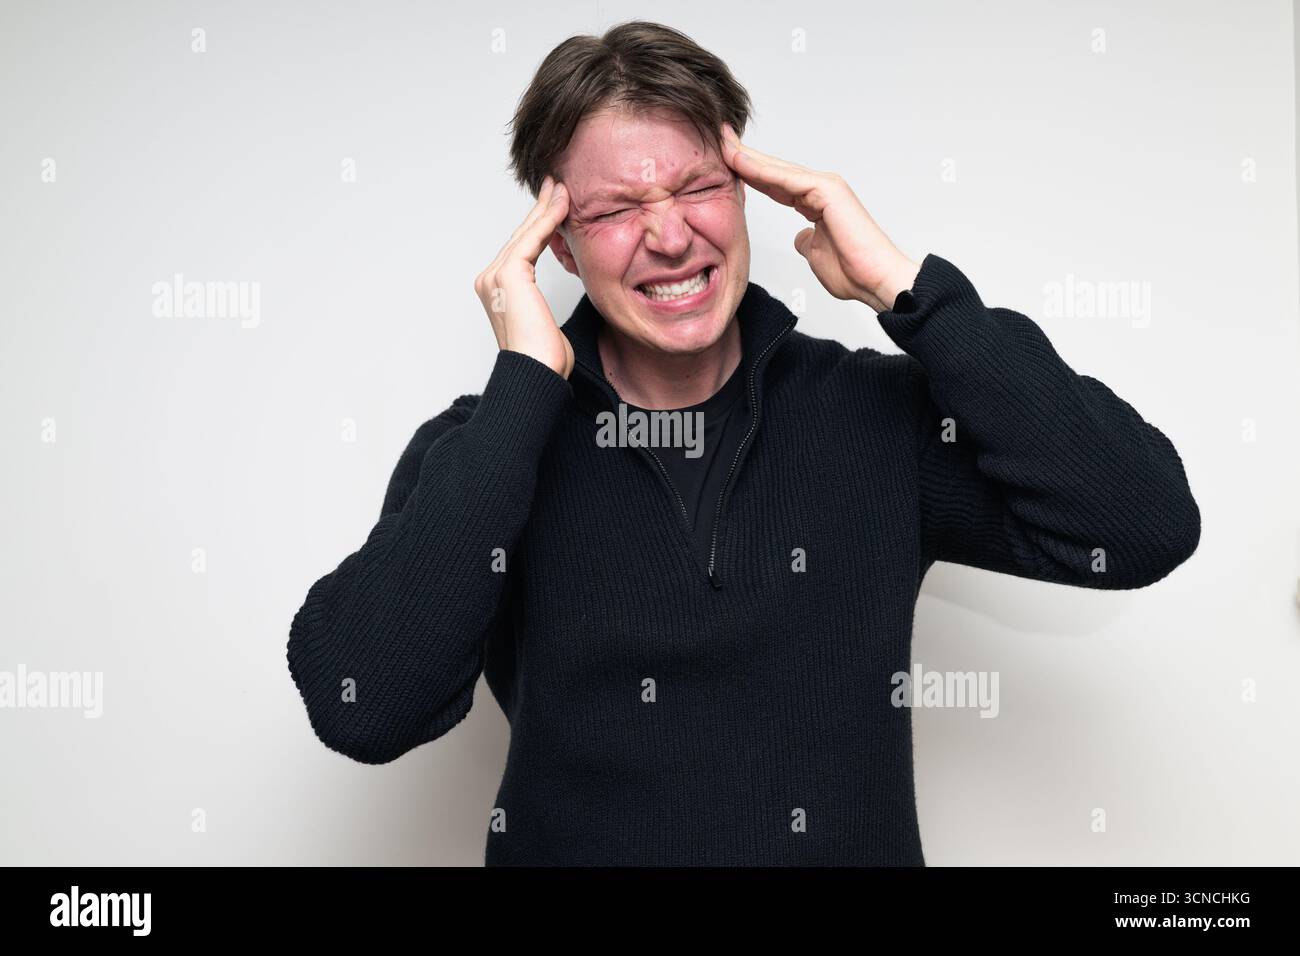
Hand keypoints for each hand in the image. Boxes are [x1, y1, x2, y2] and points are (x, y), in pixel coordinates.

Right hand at [474, 175, 575, 377]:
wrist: (536, 373)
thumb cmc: (544, 360)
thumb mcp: (543, 325)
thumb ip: (540, 307)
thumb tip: (547, 307)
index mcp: (496, 291)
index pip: (520, 250)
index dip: (537, 226)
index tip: (554, 206)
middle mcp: (490, 279)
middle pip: (520, 237)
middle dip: (539, 210)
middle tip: (556, 186)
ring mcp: (495, 276)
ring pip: (526, 234)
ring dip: (546, 208)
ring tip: (562, 188)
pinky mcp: (509, 274)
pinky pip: (532, 239)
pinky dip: (548, 220)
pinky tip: (563, 204)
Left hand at [719, 123, 920, 312]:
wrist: (876, 281)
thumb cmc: (853, 272)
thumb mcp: (816, 254)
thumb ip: (806, 241)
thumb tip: (799, 236)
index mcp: (816, 201)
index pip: (775, 183)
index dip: (750, 172)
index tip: (726, 163)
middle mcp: (820, 188)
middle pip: (773, 170)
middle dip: (745, 155)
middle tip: (719, 137)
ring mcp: (825, 186)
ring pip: (777, 170)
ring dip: (749, 157)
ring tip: (723, 143)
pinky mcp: (827, 191)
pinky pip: (787, 179)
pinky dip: (762, 170)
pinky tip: (741, 161)